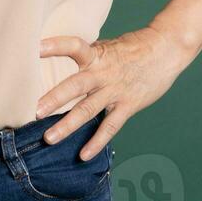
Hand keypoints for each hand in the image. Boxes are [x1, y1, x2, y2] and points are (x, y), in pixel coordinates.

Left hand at [36, 27, 193, 160]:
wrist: (167, 49)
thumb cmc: (134, 46)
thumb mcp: (108, 46)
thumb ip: (88, 56)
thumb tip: (62, 61)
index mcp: (97, 54)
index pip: (74, 46)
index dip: (55, 45)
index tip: (35, 47)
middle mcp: (103, 72)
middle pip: (76, 85)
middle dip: (54, 98)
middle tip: (35, 110)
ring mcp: (115, 90)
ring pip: (88, 109)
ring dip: (68, 125)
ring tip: (49, 138)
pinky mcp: (128, 105)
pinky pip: (110, 126)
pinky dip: (96, 142)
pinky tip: (83, 155)